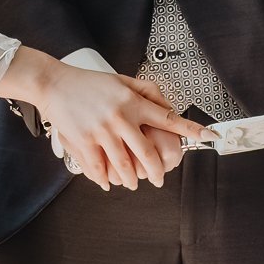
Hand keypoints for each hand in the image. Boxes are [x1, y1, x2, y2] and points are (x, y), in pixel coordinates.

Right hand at [0, 53, 198, 189]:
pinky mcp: (84, 141)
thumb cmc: (89, 82)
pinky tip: (109, 183)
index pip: (168, 119)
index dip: (190, 130)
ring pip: (125, 166)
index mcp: (133, 102)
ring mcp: (102, 131)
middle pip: (147, 153)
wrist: (55, 84)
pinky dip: (106, 180)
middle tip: (158, 179)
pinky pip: (99, 168)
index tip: (208, 136)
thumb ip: (147, 92)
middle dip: (156, 171)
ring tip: (133, 183)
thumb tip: (168, 106)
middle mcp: (121, 118)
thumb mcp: (122, 80)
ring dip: (132, 179)